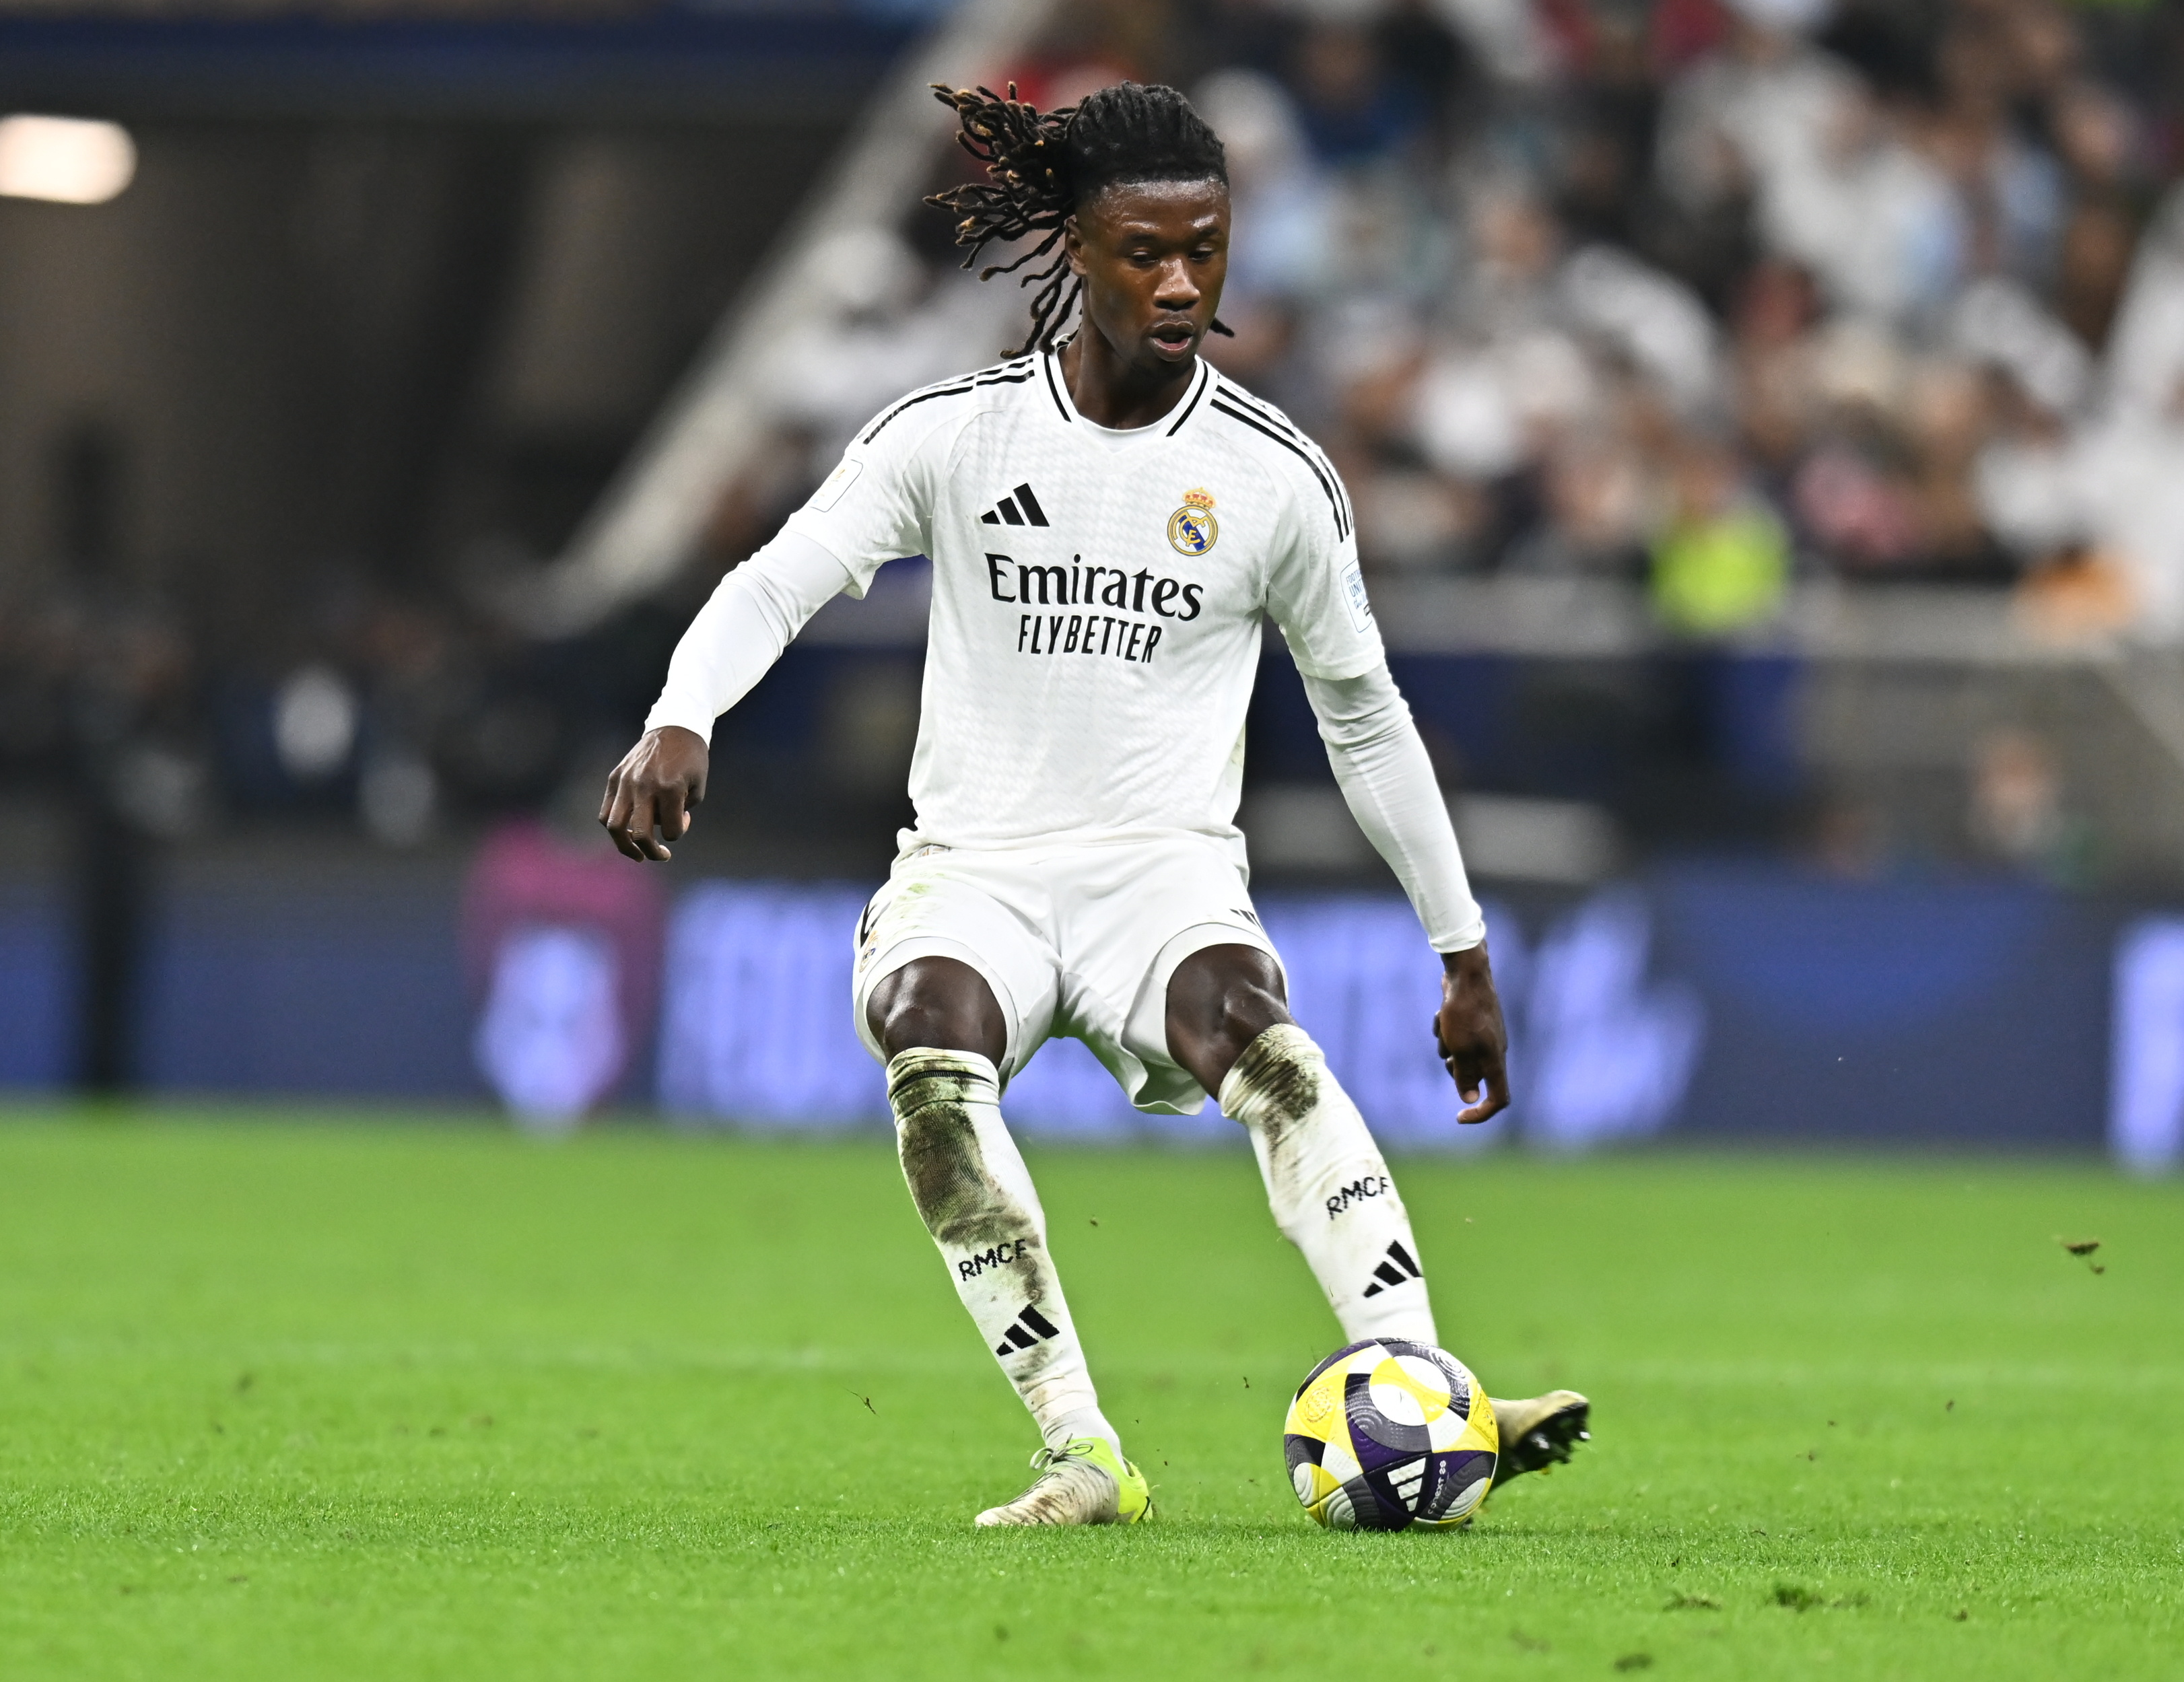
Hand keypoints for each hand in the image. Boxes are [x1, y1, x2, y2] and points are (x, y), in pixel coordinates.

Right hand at [598, 726, 708, 860]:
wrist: (675, 726)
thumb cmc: (692, 758)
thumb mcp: (698, 787)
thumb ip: (681, 813)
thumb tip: (662, 829)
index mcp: (670, 789)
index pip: (671, 831)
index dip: (680, 831)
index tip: (685, 819)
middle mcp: (644, 786)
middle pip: (639, 835)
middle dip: (651, 852)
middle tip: (662, 856)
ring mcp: (626, 781)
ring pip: (613, 826)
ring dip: (625, 845)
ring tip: (637, 853)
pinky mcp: (615, 777)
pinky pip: (606, 810)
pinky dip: (615, 825)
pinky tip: (627, 829)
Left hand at [1433, 943, 1509, 1124]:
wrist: (1466, 975)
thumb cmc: (1464, 1014)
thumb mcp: (1460, 1050)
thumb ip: (1465, 1076)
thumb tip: (1470, 1100)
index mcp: (1495, 1061)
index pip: (1499, 1098)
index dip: (1482, 1113)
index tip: (1459, 1117)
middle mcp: (1493, 1051)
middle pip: (1473, 1077)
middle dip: (1454, 1070)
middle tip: (1448, 1054)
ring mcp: (1483, 1036)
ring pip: (1457, 1056)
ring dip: (1445, 1045)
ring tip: (1444, 1026)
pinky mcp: (1471, 1023)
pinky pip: (1452, 1036)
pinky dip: (1443, 1029)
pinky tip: (1441, 1014)